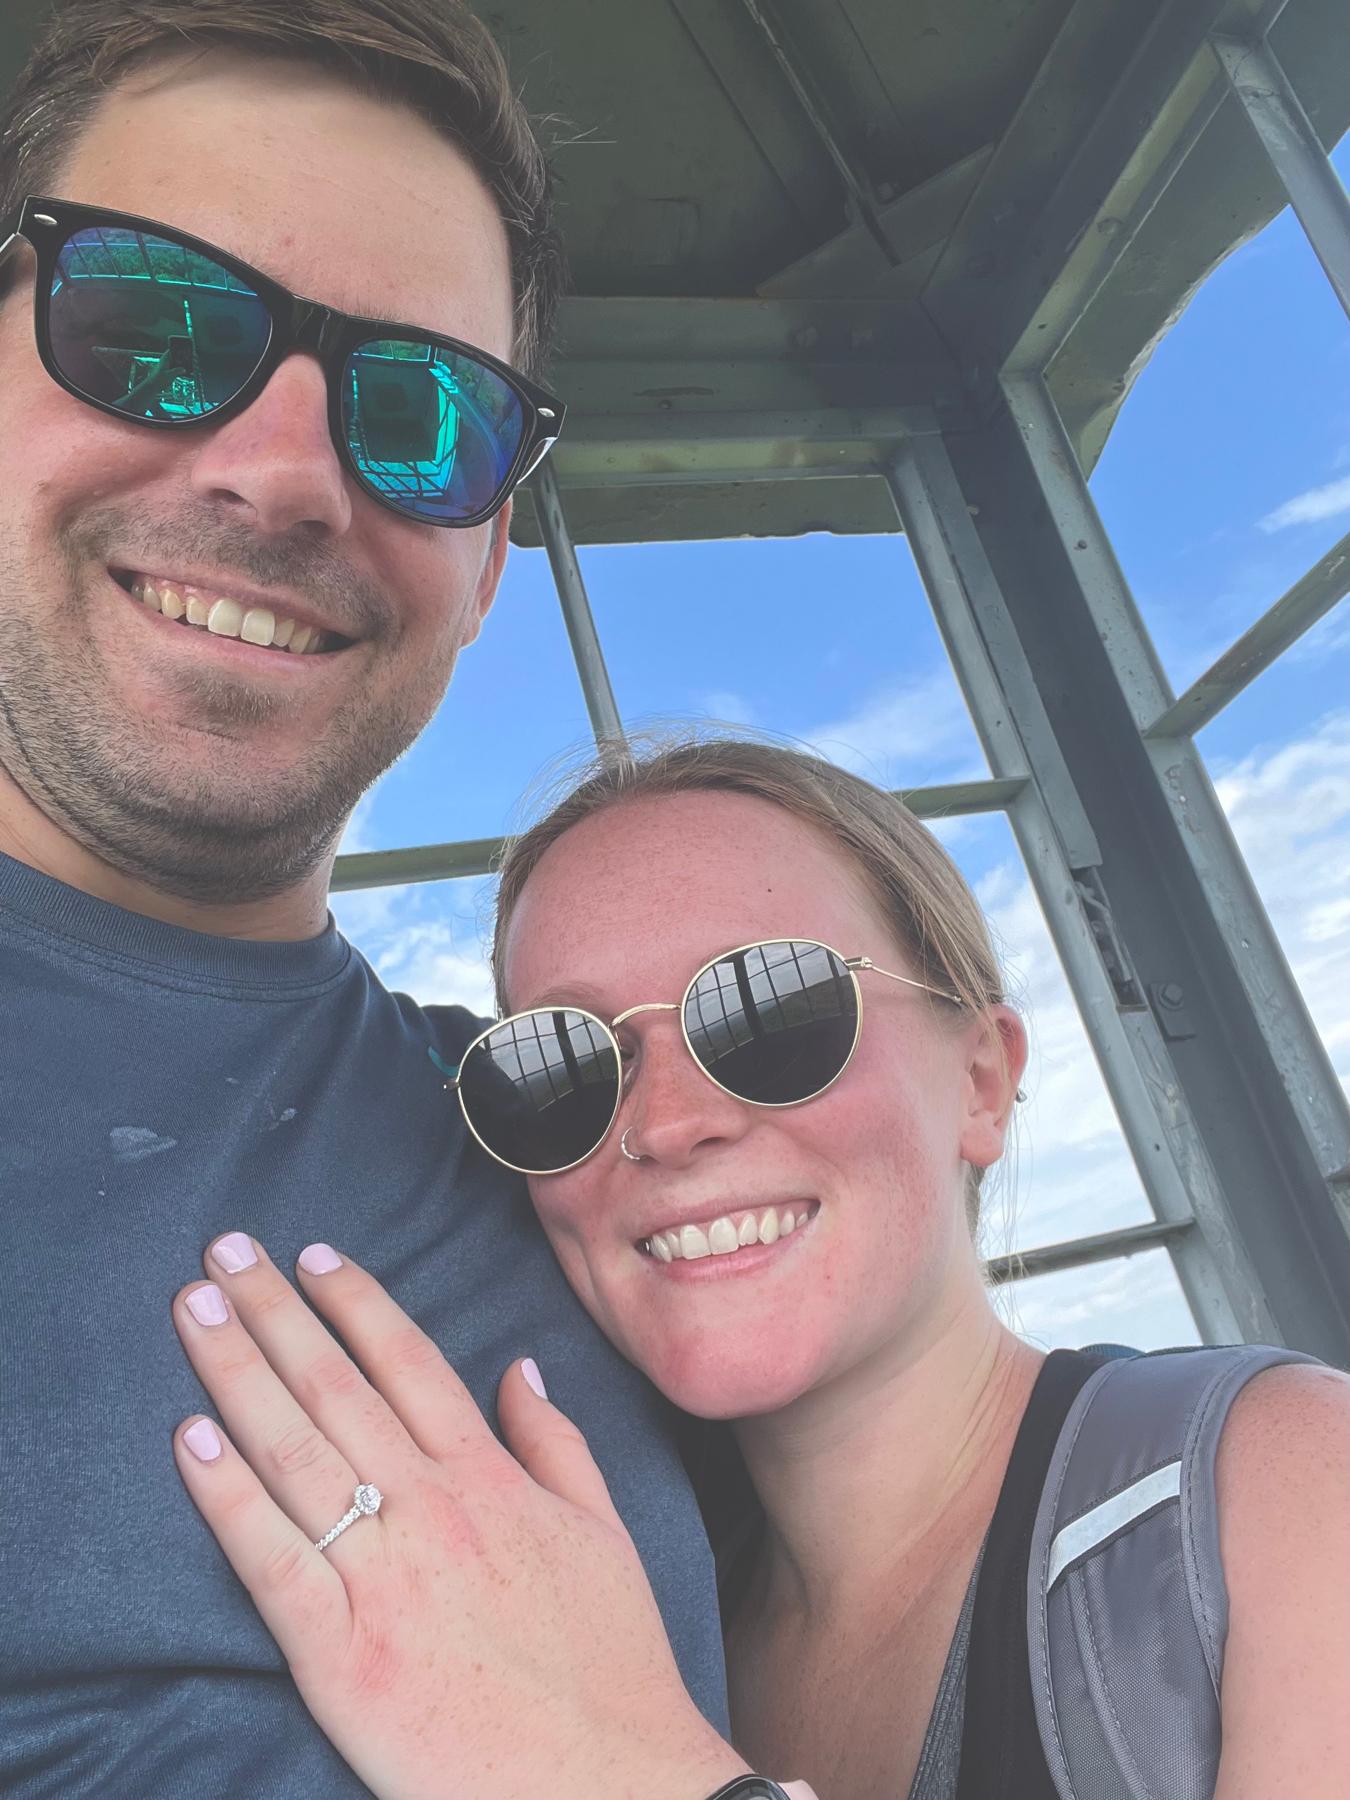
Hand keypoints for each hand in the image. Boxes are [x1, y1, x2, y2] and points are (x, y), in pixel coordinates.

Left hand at [171, 1236, 749, 1799]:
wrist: (602, 1784)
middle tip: (223, 1250)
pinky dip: (226, 1494)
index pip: (407, 1362)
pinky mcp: (338, 1652)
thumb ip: (554, 1441)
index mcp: (490, 1477)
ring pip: (293, 1450)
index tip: (311, 1254)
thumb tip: (518, 1367)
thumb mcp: (602, 1530)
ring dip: (236, 1370)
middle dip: (274, 1310)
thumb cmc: (610, 1661)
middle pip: (335, 1386)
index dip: (354, 1300)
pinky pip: (269, 1557)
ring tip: (197, 1308)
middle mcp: (430, 1508)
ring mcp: (381, 1576)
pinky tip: (190, 1437)